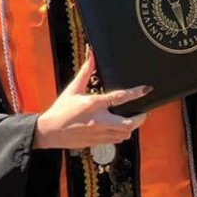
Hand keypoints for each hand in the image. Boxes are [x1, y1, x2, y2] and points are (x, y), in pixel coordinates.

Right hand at [33, 48, 149, 149]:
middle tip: (144, 111)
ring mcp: (99, 133)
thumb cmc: (61, 110)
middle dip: (140, 118)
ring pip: (125, 134)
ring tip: (133, 119)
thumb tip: (91, 54)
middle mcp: (99, 120)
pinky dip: (122, 134)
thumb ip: (85, 72)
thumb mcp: (73, 89)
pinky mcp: (97, 142)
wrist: (50, 131)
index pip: (119, 97)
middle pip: (128, 123)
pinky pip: (116, 140)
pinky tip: (120, 128)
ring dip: (132, 127)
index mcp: (93, 104)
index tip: (146, 89)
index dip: (135, 93)